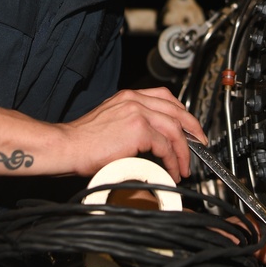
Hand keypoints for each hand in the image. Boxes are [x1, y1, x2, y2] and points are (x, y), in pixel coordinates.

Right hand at [59, 87, 205, 180]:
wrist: (66, 146)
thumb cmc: (82, 141)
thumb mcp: (110, 121)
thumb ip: (130, 123)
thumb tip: (150, 139)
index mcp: (128, 96)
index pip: (165, 98)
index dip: (182, 113)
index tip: (189, 127)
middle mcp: (134, 100)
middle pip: (176, 111)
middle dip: (193, 129)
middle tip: (199, 145)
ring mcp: (137, 112)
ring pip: (174, 129)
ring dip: (184, 151)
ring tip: (185, 166)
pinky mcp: (138, 129)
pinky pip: (165, 146)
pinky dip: (173, 160)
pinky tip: (172, 170)